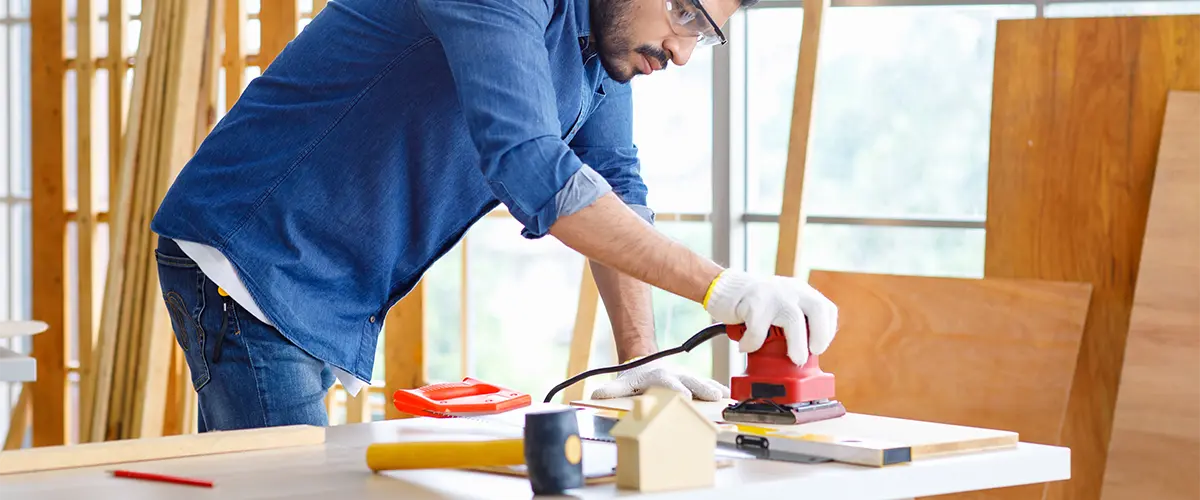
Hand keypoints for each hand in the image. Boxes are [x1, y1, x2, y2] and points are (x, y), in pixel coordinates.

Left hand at [589, 357, 729, 400]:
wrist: (646, 363)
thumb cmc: (636, 377)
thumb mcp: (624, 383)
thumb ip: (612, 390)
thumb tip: (596, 395)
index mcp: (659, 377)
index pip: (668, 384)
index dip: (676, 390)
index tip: (685, 396)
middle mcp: (675, 375)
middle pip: (689, 381)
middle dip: (700, 388)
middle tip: (712, 397)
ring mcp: (685, 377)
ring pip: (701, 381)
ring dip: (712, 388)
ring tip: (723, 395)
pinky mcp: (693, 381)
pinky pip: (707, 383)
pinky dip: (717, 387)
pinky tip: (727, 394)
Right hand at [702, 269, 837, 364]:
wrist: (723, 287)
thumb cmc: (754, 305)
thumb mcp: (781, 306)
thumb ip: (795, 322)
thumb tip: (805, 356)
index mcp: (801, 291)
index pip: (826, 309)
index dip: (827, 331)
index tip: (818, 348)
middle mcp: (791, 289)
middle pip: (817, 309)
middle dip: (820, 335)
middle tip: (812, 354)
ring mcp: (773, 293)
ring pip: (792, 319)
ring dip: (796, 344)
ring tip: (793, 359)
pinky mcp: (753, 301)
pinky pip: (758, 328)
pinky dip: (753, 343)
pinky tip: (746, 347)